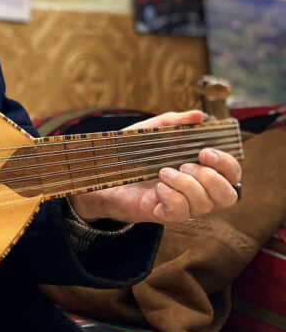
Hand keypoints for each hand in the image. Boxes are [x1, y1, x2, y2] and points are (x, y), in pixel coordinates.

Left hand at [70, 110, 241, 225]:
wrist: (98, 175)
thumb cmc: (129, 154)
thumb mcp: (150, 132)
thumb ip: (173, 122)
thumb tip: (199, 116)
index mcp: (200, 171)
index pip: (232, 174)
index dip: (227, 164)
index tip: (205, 151)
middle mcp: (197, 192)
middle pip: (228, 196)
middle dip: (210, 178)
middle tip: (184, 165)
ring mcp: (182, 206)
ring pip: (204, 204)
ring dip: (186, 185)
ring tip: (163, 172)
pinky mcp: (163, 215)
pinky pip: (180, 213)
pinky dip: (172, 197)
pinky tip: (158, 187)